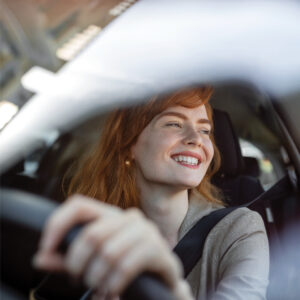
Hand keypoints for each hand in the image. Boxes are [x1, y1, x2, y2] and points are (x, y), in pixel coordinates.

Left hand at [33, 195, 192, 298]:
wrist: (161, 281)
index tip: (45, 249)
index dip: (57, 224)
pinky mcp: (158, 249)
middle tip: (78, 279)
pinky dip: (114, 284)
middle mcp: (128, 217)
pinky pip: (126, 266)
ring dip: (96, 278)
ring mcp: (146, 231)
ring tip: (98, 288)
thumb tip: (40, 258)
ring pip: (108, 252)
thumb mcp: (91, 262)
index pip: (79, 205)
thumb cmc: (124, 268)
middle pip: (91, 234)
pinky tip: (113, 292)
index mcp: (110, 215)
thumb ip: (67, 260)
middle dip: (77, 264)